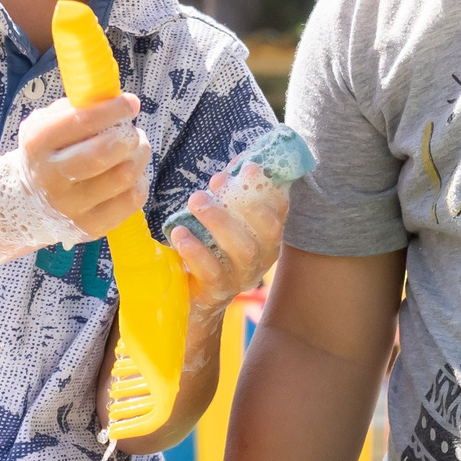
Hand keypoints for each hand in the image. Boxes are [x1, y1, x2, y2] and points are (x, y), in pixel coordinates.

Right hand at [18, 94, 149, 240]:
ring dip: (139, 156)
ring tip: (136, 150)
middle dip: (128, 136)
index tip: (130, 104)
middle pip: (104, 152)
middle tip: (132, 132)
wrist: (28, 201)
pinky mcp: (90, 227)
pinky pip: (131, 200)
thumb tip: (120, 101)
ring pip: (123, 176)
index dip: (113, 109)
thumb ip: (79, 108)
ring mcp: (70, 206)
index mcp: (39, 143)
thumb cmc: (49, 153)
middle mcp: (51, 177)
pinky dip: (140, 182)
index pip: (82, 121)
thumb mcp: (48, 124)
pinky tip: (132, 174)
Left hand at [170, 164, 287, 319]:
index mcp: (268, 240)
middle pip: (268, 231)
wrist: (194, 297)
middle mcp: (262, 259)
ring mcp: (242, 278)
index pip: (280, 213)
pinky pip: (212, 272)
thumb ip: (232, 196)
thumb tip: (238, 163)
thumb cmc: (212, 252)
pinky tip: (180, 233)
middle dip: (245, 202)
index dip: (268, 189)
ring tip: (196, 201)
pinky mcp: (217, 292)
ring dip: (219, 221)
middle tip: (216, 181)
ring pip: (242, 250)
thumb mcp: (224, 222)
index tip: (250, 167)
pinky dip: (196, 251)